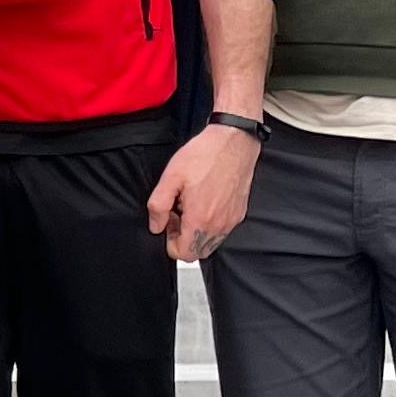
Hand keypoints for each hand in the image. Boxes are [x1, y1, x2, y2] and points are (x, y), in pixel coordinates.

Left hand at [145, 120, 258, 263]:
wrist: (233, 142)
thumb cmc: (204, 155)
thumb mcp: (171, 177)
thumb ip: (159, 206)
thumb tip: (155, 226)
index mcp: (200, 219)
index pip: (183, 254)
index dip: (170, 241)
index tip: (169, 221)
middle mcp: (219, 225)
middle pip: (198, 252)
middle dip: (184, 240)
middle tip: (178, 215)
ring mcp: (231, 221)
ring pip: (210, 243)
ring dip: (197, 233)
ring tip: (191, 206)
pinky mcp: (239, 213)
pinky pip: (222, 231)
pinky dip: (211, 224)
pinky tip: (205, 201)